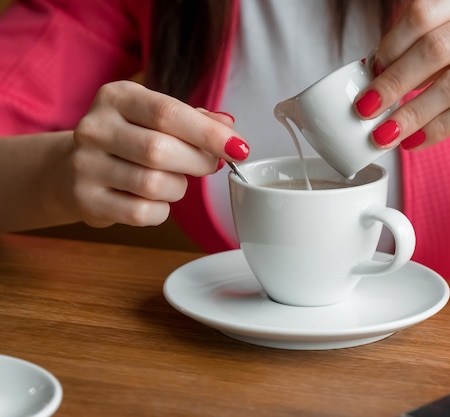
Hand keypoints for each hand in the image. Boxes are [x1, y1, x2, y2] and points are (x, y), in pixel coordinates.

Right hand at [70, 80, 248, 226]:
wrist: (71, 169)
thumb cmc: (128, 139)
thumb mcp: (155, 117)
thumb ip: (194, 120)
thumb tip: (229, 127)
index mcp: (117, 97)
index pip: (168, 112)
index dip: (209, 134)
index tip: (239, 148)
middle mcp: (95, 128)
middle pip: (160, 150)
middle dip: (198, 162)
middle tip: (210, 165)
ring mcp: (86, 165)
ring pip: (154, 184)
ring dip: (178, 188)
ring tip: (174, 180)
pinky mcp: (87, 200)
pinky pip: (142, 213)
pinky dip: (161, 210)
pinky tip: (155, 200)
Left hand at [355, 0, 449, 149]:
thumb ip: (437, 42)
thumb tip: (379, 71)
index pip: (424, 11)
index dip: (391, 43)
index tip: (371, 69)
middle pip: (434, 47)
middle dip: (392, 81)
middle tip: (365, 106)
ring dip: (410, 114)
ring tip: (383, 133)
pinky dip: (437, 129)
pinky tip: (414, 141)